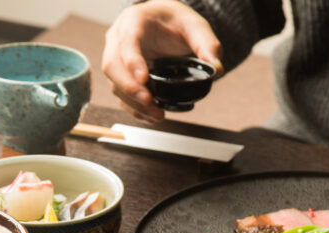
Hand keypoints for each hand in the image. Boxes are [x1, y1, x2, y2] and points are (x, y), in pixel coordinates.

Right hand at [102, 0, 222, 121]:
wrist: (163, 21)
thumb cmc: (174, 20)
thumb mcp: (194, 25)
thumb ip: (206, 44)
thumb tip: (217, 69)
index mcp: (133, 21)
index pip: (127, 42)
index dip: (132, 62)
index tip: (144, 79)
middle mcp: (118, 40)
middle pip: (112, 66)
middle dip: (129, 88)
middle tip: (149, 102)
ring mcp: (117, 59)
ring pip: (114, 84)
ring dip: (133, 103)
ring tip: (157, 115)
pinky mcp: (121, 76)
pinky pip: (121, 95)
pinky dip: (134, 109)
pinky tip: (150, 117)